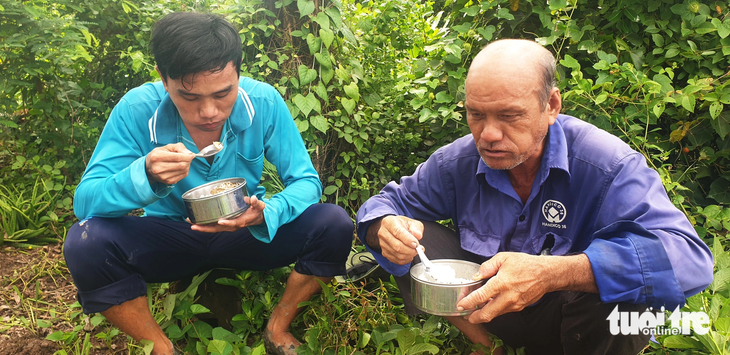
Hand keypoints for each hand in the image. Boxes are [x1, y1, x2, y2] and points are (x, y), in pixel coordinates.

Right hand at [145, 143, 194, 184]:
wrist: (149, 167)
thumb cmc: (159, 155)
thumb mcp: (167, 147)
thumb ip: (179, 147)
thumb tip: (189, 154)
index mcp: (157, 157)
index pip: (177, 157)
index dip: (187, 156)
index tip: (192, 154)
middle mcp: (158, 168)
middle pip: (181, 165)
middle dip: (188, 161)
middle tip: (188, 158)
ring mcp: (162, 176)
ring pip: (183, 171)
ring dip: (187, 166)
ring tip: (183, 162)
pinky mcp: (167, 181)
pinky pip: (182, 176)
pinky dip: (185, 171)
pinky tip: (180, 167)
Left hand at [190, 195, 265, 232]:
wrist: (256, 218)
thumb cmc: (257, 211)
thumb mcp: (259, 206)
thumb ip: (256, 202)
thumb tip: (252, 198)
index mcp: (241, 222)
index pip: (233, 223)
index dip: (227, 223)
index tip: (220, 221)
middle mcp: (232, 226)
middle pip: (217, 228)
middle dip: (205, 228)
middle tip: (193, 226)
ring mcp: (227, 226)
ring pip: (213, 228)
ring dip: (201, 226)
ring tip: (190, 222)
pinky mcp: (224, 224)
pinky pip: (213, 225)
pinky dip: (204, 224)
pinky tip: (195, 220)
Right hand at [366, 216, 423, 264]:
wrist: (393, 228)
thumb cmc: (402, 225)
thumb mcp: (412, 222)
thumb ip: (416, 228)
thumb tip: (418, 235)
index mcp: (389, 222)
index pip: (398, 232)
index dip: (408, 240)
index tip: (416, 244)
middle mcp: (383, 233)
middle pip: (397, 246)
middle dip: (410, 250)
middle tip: (418, 249)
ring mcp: (382, 244)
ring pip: (397, 254)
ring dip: (409, 255)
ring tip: (415, 251)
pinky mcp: (384, 253)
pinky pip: (396, 260)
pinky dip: (405, 260)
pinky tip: (409, 255)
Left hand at [456, 252, 595, 322]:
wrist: (546, 274)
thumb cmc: (525, 264)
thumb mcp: (504, 258)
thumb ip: (488, 266)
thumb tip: (477, 275)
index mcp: (502, 283)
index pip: (480, 297)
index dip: (468, 302)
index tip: (460, 304)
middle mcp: (507, 297)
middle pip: (487, 314)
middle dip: (474, 317)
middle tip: (466, 315)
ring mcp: (514, 304)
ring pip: (495, 314)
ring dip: (484, 314)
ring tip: (475, 310)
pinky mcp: (519, 308)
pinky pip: (503, 311)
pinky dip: (494, 310)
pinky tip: (490, 305)